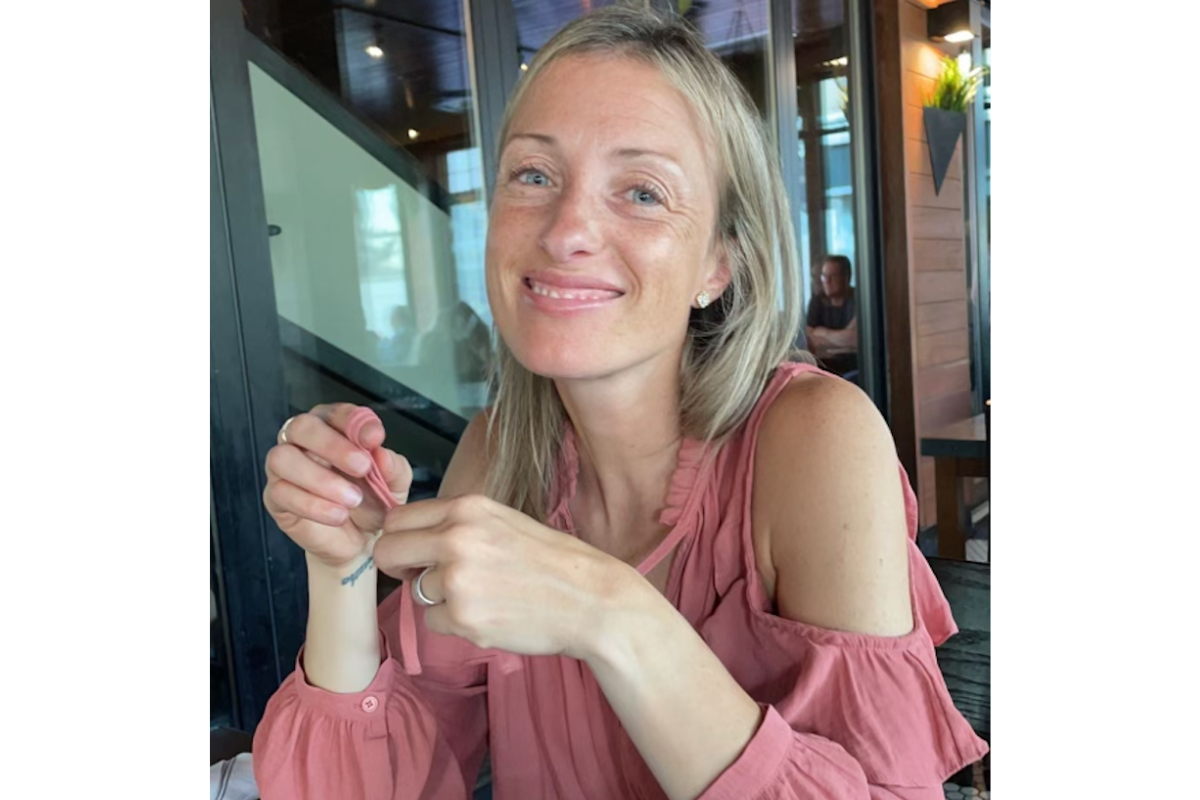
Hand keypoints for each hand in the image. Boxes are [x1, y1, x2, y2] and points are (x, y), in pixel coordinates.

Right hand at [263, 404, 412, 569]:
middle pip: (302, 426)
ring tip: (352, 499)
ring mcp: (284, 469)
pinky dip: (313, 505)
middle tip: (362, 467)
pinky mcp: (276, 498)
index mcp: (333, 428)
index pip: (335, 412)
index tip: (374, 438)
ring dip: (319, 478)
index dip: (353, 421)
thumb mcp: (394, 483)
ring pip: (283, 458)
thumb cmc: (373, 503)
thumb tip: (381, 453)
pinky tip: (338, 515)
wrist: (360, 541)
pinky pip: (281, 493)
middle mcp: (303, 442)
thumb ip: (393, 466)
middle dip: (332, 445)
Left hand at [372, 494, 628, 659]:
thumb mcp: (504, 522)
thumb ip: (458, 525)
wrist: (591, 599)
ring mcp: (457, 579)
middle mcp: (456, 538)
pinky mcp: (463, 617)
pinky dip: (456, 624)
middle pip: (388, 552)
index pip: (398, 519)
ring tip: (483, 597)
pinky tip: (490, 616)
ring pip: (415, 592)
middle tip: (426, 579)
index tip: (413, 553)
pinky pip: (434, 622)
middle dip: (400, 569)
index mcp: (467, 508)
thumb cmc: (552, 562)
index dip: (401, 539)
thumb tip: (413, 539)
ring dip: (439, 599)